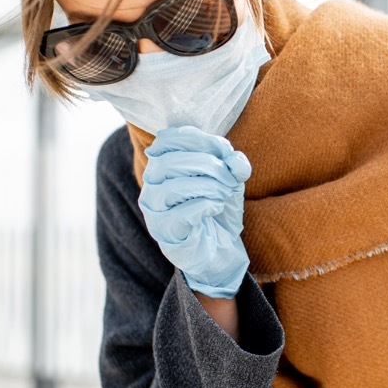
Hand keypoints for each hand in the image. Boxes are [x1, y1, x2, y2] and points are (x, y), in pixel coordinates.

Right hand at [138, 126, 251, 298]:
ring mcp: (154, 209)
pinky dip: (205, 205)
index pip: (168, 138)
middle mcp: (151, 184)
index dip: (200, 139)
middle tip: (230, 179)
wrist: (218, 248)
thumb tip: (236, 160)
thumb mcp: (230, 181)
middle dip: (208, 165)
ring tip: (225, 193)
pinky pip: (180, 214)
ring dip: (207, 186)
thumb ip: (234, 166)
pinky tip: (216, 207)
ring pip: (172, 188)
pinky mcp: (165, 232)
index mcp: (163, 163)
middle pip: (169, 162)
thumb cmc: (217, 208)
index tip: (225, 151)